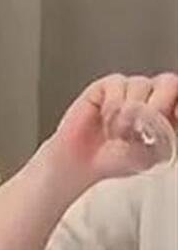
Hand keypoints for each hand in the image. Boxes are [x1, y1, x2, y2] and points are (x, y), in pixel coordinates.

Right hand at [49, 72, 177, 186]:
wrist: (80, 166)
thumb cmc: (113, 162)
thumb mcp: (149, 156)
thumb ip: (165, 137)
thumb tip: (166, 119)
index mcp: (167, 113)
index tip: (176, 115)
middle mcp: (150, 97)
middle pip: (168, 83)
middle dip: (158, 105)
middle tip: (142, 128)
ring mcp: (128, 89)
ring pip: (141, 85)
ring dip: (129, 114)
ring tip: (117, 134)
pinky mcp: (105, 86)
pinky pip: (117, 84)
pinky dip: (113, 106)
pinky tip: (106, 121)